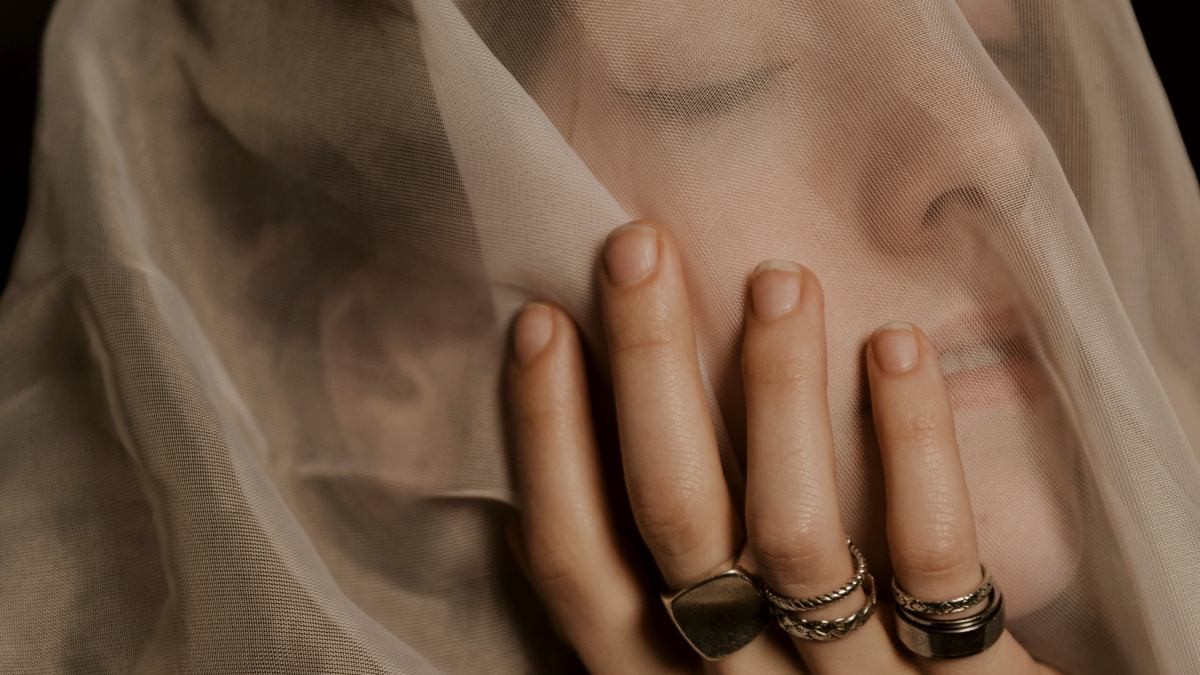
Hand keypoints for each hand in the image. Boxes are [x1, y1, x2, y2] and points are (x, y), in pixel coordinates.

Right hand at [505, 221, 1060, 673]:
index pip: (577, 561)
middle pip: (672, 521)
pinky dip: (912, 447)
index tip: (543, 318)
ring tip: (778, 277)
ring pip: (791, 536)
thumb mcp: (724, 659)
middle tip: (641, 246)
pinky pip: (930, 559)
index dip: (547, 437)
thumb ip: (675, 585)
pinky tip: (895, 348)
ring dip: (777, 391)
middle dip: (646, 371)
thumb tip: (599, 444)